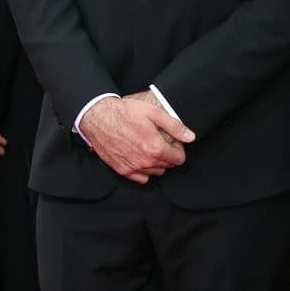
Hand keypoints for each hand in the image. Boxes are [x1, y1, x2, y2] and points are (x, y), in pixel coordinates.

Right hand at [79, 91, 194, 183]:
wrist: (99, 118)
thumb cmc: (125, 113)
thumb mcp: (154, 113)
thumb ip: (175, 126)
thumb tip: (190, 137)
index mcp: (156, 148)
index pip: (179, 158)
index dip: (178, 148)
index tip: (171, 141)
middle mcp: (146, 161)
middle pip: (168, 165)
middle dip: (167, 154)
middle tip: (158, 141)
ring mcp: (133, 167)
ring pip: (156, 172)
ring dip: (156, 162)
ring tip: (148, 147)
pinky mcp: (122, 170)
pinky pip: (141, 178)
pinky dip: (144, 170)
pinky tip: (140, 157)